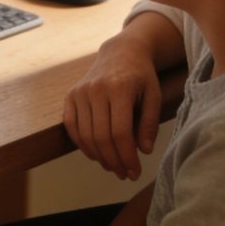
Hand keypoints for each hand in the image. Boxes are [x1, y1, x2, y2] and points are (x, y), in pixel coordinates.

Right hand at [64, 34, 162, 180]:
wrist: (121, 52)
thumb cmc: (141, 76)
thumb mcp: (153, 95)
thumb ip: (149, 123)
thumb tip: (144, 151)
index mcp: (119, 88)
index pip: (120, 132)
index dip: (127, 156)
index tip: (135, 172)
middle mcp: (96, 89)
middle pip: (102, 137)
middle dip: (114, 161)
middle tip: (125, 174)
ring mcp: (80, 91)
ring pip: (85, 135)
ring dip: (98, 157)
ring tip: (112, 166)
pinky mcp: (71, 95)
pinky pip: (71, 126)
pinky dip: (81, 144)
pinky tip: (95, 154)